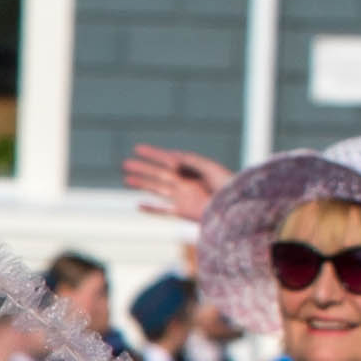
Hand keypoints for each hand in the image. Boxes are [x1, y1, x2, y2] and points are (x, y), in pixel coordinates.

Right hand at [119, 144, 234, 227]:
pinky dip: (151, 208)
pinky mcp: (183, 211)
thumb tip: (170, 160)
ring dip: (142, 184)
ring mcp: (183, 196)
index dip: (152, 153)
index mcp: (191, 168)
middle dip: (142, 168)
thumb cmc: (227, 186)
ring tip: (126, 179)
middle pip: (159, 173)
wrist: (235, 209)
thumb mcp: (210, 168)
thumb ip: (190, 162)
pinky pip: (163, 210)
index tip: (137, 148)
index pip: (168, 158)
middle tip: (125, 163)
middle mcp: (185, 181)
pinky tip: (138, 204)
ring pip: (157, 188)